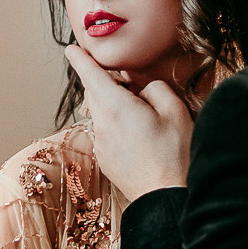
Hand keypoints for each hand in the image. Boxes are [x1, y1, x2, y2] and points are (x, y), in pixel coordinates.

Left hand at [64, 45, 193, 200]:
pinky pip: (106, 133)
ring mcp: (101, 145)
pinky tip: (141, 139)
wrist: (166, 198)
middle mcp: (102, 125)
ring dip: (114, 107)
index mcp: (116, 107)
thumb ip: (154, 88)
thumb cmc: (174, 156)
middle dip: (106, 83)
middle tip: (133, 86)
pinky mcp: (105, 160)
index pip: (90, 75)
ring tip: (144, 118)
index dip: (80, 59)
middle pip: (95, 93)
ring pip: (101, 114)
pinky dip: (117, 127)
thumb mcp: (175, 110)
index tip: (72, 50)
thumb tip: (142, 90)